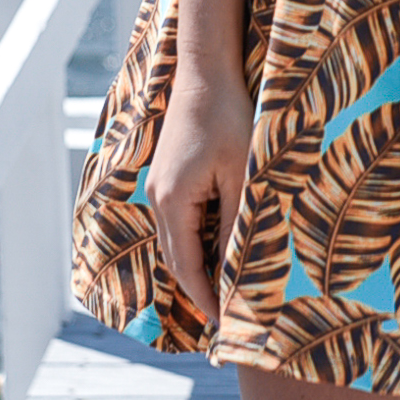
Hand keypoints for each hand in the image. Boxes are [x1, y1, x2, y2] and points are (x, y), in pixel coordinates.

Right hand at [146, 63, 254, 324]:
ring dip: (195, 267)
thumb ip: (235, 222)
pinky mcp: (167, 176)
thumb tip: (233, 269)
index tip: (222, 326)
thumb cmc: (227, 118)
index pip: (188, 267)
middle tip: (223, 319)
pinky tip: (216, 247)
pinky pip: (178, 221)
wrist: (205, 72)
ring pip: (176, 241)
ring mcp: (159, 187)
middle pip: (176, 259)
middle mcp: (158, 199)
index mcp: (173, 202)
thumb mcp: (241, 173)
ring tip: (222, 290)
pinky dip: (194, 242)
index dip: (205, 299)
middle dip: (197, 290)